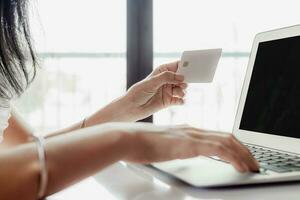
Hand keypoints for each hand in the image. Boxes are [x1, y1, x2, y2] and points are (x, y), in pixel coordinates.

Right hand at [123, 123, 258, 172]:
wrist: (127, 138)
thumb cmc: (141, 143)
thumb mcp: (164, 146)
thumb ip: (176, 147)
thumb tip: (182, 153)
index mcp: (187, 131)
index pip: (217, 135)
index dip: (234, 146)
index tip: (242, 157)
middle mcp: (192, 130)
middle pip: (227, 136)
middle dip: (244, 150)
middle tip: (253, 162)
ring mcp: (190, 135)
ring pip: (226, 141)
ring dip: (242, 154)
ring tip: (251, 167)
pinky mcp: (187, 143)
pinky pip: (217, 148)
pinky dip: (232, 157)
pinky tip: (239, 166)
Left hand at [124, 61, 186, 120]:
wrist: (132, 108)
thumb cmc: (138, 92)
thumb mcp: (152, 82)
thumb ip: (167, 77)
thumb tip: (181, 77)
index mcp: (162, 71)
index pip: (176, 65)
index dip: (184, 65)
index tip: (190, 68)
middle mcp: (167, 80)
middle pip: (182, 77)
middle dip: (186, 80)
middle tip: (184, 84)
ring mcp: (168, 91)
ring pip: (182, 89)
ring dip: (183, 91)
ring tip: (179, 93)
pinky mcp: (169, 101)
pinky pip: (180, 100)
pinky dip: (182, 101)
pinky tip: (179, 101)